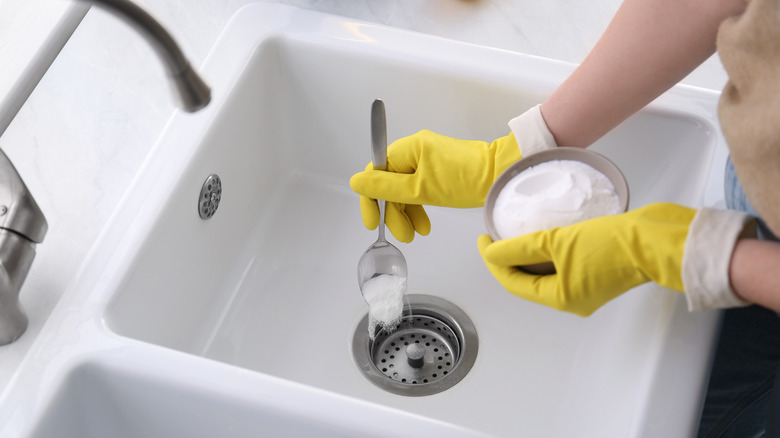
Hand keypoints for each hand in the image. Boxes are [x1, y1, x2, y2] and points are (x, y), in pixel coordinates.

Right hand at [350, 105, 557, 241]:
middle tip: (402, 235)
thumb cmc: (465, 180)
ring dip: (406, 213)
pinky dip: (418, 207)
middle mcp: (414, 150)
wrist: (500, 175)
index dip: (371, 199)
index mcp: (407, 148)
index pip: (375, 173)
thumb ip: (386, 188)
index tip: (373, 222)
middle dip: (393, 212)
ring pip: (404, 189)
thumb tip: (356, 182)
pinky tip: (423, 224)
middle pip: (389, 183)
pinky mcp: (437, 170)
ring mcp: (426, 159)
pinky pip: (418, 189)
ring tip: (415, 234)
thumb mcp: (421, 189)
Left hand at [477, 203, 695, 315]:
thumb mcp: (558, 242)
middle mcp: (573, 299)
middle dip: (509, 261)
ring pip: (546, 274)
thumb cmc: (613, 244)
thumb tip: (492, 252)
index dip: (494, 261)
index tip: (483, 239)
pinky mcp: (599, 272)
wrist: (656, 239)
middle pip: (528, 281)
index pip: (514, 283)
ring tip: (514, 234)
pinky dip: (549, 254)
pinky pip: (563, 266)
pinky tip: (544, 236)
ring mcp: (588, 288)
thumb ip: (520, 248)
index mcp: (562, 298)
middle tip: (494, 237)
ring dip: (528, 257)